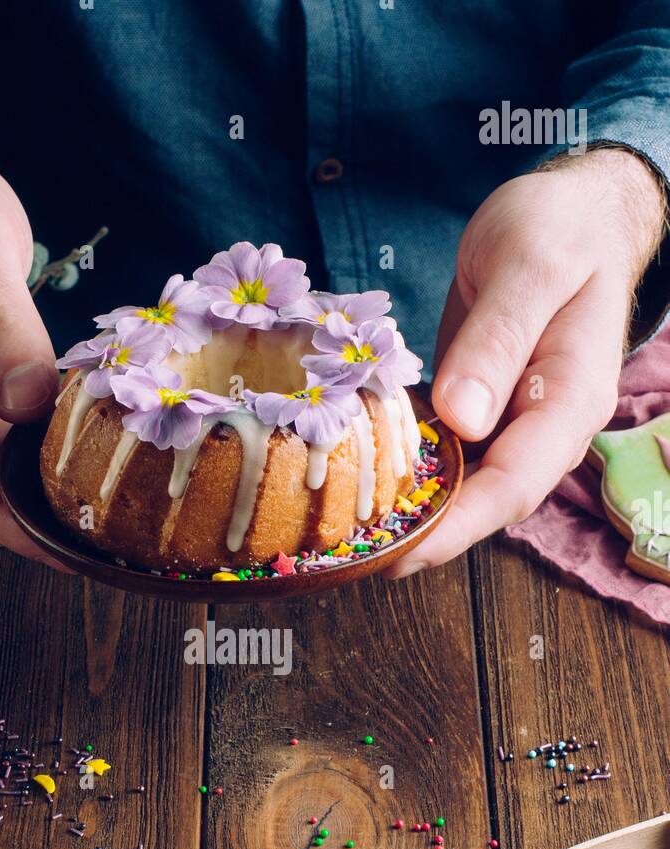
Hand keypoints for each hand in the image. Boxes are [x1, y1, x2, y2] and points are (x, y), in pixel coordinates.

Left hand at [388, 148, 666, 576]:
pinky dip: (415, 472)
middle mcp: (549, 425)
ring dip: (419, 512)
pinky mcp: (488, 409)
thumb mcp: (528, 265)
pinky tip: (368, 484)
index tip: (403, 555)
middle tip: (359, 559)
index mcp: (572, 398)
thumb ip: (498, 340)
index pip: (514, 484)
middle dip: (430, 536)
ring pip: (469, 486)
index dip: (458, 528)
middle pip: (490, 502)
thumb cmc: (559, 226)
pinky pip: (454, 455)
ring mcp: (518, 420)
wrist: (575, 211)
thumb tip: (462, 421)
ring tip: (354, 537)